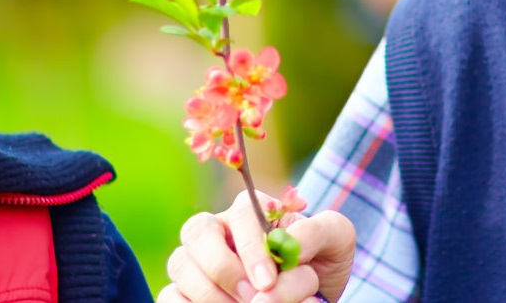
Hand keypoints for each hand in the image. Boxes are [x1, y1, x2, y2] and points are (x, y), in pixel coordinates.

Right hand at [159, 190, 355, 302]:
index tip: (269, 281)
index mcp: (250, 211)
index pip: (240, 214)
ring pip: (181, 266)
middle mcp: (217, 231)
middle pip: (196, 233)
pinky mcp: (183, 292)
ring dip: (211, 294)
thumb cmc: (320, 264)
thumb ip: (319, 231)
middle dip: (224, 268)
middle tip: (254, 297)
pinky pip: (169, 295)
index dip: (250, 247)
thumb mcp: (335, 241)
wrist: (312, 296)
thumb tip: (288, 244)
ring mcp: (195, 262)